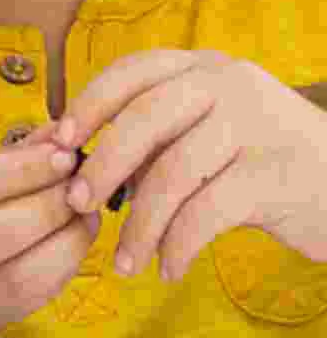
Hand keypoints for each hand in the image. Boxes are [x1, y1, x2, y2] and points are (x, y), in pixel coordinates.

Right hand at [0, 130, 98, 337]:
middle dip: (52, 206)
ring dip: (66, 242)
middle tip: (81, 184)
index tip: (64, 154)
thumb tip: (61, 136)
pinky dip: (61, 269)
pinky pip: (28, 301)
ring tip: (85, 213)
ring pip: (16, 278)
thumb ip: (3, 158)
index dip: (26, 169)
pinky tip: (71, 243)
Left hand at [56, 49, 326, 281]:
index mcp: (204, 68)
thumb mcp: (208, 133)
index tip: (59, 142)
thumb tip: (77, 165)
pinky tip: (168, 268)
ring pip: (173, 172)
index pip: (132, 72)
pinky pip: (206, 211)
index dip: (89, 104)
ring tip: (124, 262)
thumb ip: (155, 137)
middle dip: (102, 165)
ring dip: (139, 225)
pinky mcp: (277, 173)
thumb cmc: (260, 164)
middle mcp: (230, 85)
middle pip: (145, 118)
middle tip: (76, 204)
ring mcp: (258, 124)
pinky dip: (178, 245)